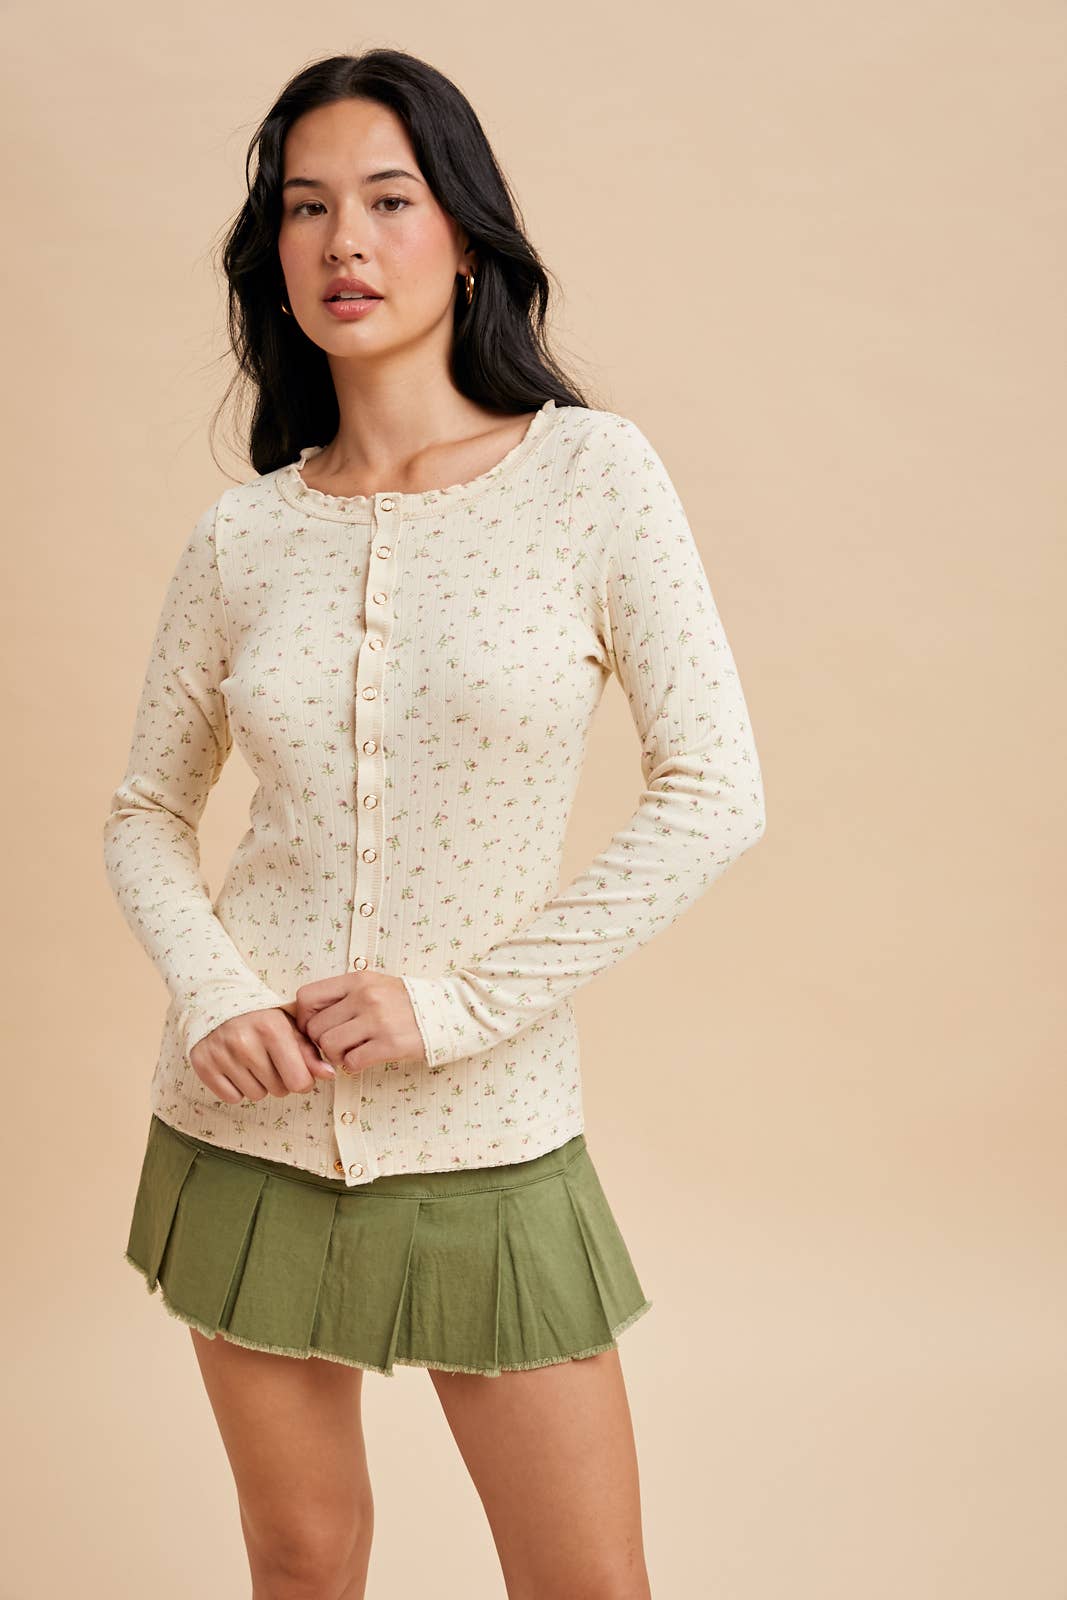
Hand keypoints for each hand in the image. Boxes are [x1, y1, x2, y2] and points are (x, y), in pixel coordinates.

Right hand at [190, 1006, 335, 1104]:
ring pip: (256, 1096)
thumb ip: (310, 1051)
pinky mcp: (202, 1063)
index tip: (296, 1068)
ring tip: (252, 1062)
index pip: (300, 1082)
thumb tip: (329, 1074)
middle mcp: (245, 1040)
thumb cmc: (261, 1019)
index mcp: (272, 1028)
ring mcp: (221, 1053)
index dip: (302, 1080)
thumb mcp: (290, 1026)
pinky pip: (231, 1097)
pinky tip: (235, 1067)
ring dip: (258, 1084)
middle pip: (279, 1090)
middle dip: (280, 1080)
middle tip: (270, 1060)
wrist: (218, 1002)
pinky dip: (236, 1088)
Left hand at [294, 972, 425, 1075]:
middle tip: (337, 1046)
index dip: (303, 1019)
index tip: (315, 1028)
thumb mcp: (373, 985)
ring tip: (351, 1053)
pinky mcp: (390, 1044)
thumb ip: (343, 997)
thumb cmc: (404, 1002)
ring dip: (336, 1057)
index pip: (306, 997)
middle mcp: (365, 996)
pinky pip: (351, 1062)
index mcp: (357, 980)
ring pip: (329, 1046)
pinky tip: (364, 1060)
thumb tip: (307, 1021)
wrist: (447, 1010)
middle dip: (321, 1043)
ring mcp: (377, 1020)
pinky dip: (353, 1066)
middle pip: (315, 1028)